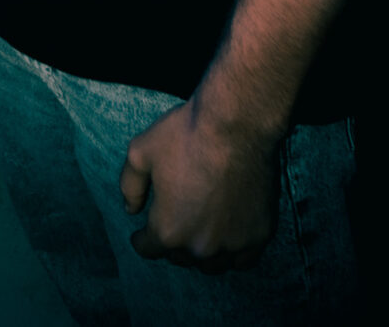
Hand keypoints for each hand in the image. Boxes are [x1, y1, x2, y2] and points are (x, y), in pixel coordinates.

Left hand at [118, 101, 279, 270]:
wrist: (237, 123)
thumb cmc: (185, 134)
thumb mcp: (140, 152)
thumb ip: (130, 186)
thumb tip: (130, 209)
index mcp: (168, 230)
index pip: (148, 249)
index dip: (142, 239)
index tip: (142, 233)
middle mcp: (200, 246)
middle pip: (180, 258)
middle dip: (173, 243)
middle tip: (175, 224)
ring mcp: (232, 243)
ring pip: (212, 264)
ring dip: (202, 253)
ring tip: (199, 235)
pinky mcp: (259, 234)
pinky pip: (243, 260)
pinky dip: (233, 254)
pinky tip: (227, 239)